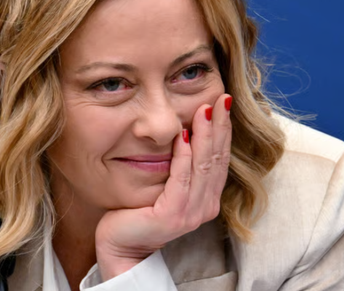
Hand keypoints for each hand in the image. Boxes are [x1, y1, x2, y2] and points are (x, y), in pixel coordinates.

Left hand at [94, 94, 232, 280]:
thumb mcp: (165, 184)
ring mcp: (191, 213)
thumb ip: (180, 166)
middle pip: (216, 158)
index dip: (224, 129)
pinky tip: (181, 134)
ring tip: (205, 109)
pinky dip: (183, 155)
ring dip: (204, 135)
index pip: (220, 157)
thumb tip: (184, 129)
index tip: (223, 102)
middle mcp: (205, 206)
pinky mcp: (173, 216)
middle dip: (219, 126)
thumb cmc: (137, 212)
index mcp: (207, 198)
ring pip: (202, 165)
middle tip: (222, 98)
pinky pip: (181, 179)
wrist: (119, 245)